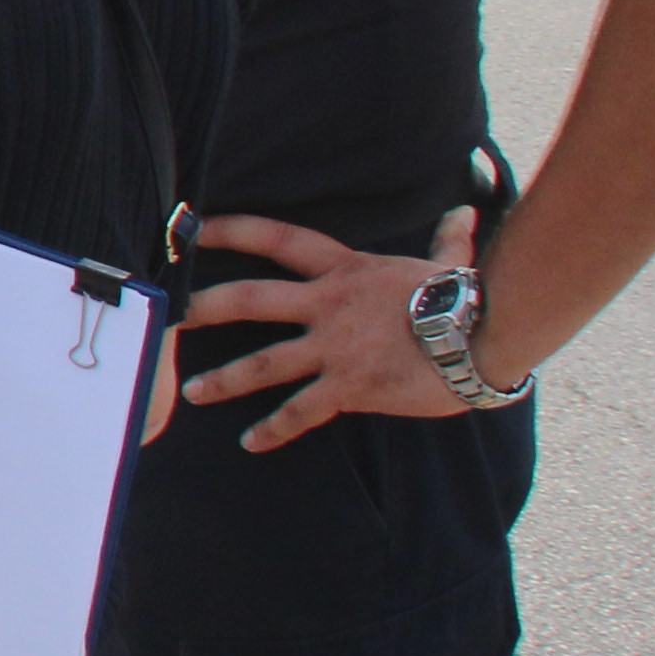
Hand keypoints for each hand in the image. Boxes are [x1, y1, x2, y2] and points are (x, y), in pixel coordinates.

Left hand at [179, 205, 485, 448]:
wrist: (482, 336)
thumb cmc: (469, 299)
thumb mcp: (449, 264)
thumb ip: (447, 240)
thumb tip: (465, 212)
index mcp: (344, 270)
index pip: (277, 239)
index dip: (232, 229)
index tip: (195, 226)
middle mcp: (327, 305)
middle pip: (249, 299)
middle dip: (205, 307)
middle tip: (172, 317)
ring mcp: (333, 347)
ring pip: (262, 363)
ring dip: (224, 379)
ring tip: (194, 392)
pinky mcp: (348, 386)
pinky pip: (300, 412)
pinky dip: (273, 430)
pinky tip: (251, 443)